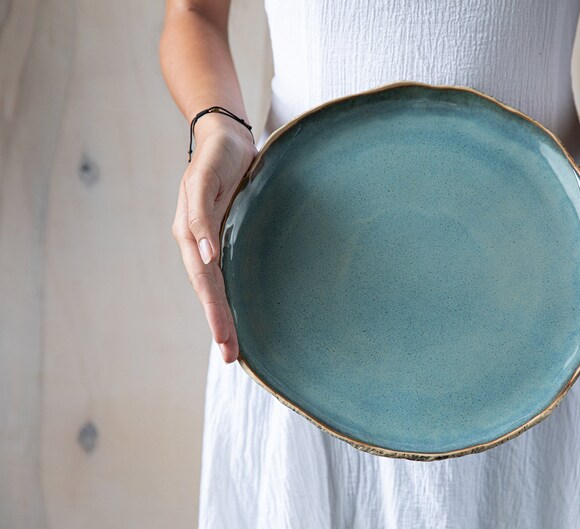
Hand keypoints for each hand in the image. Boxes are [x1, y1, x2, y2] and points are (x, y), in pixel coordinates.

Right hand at [172, 113, 257, 362]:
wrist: (227, 135)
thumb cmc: (220, 154)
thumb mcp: (208, 177)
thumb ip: (202, 215)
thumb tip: (204, 256)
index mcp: (190, 232)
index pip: (205, 282)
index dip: (216, 314)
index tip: (227, 343)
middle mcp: (197, 241)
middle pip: (209, 290)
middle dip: (219, 324)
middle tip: (231, 357)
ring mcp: (208, 239)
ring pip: (214, 284)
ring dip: (222, 315)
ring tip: (231, 345)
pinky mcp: (223, 233)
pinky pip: (223, 270)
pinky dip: (227, 293)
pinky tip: (233, 308)